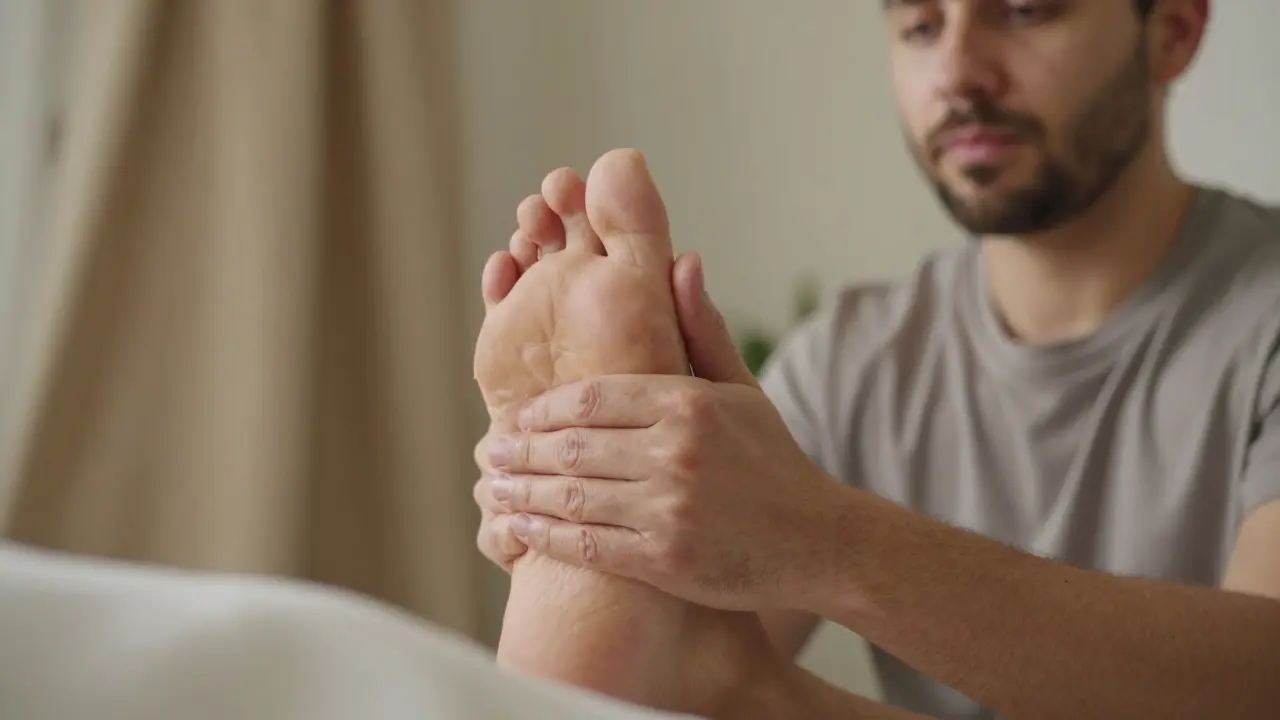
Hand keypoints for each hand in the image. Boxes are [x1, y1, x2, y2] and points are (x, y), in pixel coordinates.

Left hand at [471, 250, 756, 573]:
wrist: (819, 541)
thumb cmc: (775, 461)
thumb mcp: (743, 389)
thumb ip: (701, 330)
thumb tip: (682, 260)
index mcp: (688, 402)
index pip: (591, 397)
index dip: (544, 409)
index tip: (518, 416)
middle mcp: (674, 451)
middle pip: (573, 446)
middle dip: (521, 451)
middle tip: (489, 452)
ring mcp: (669, 508)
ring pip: (573, 495)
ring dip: (523, 493)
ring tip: (493, 489)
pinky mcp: (665, 559)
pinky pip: (588, 545)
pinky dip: (546, 536)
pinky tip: (520, 528)